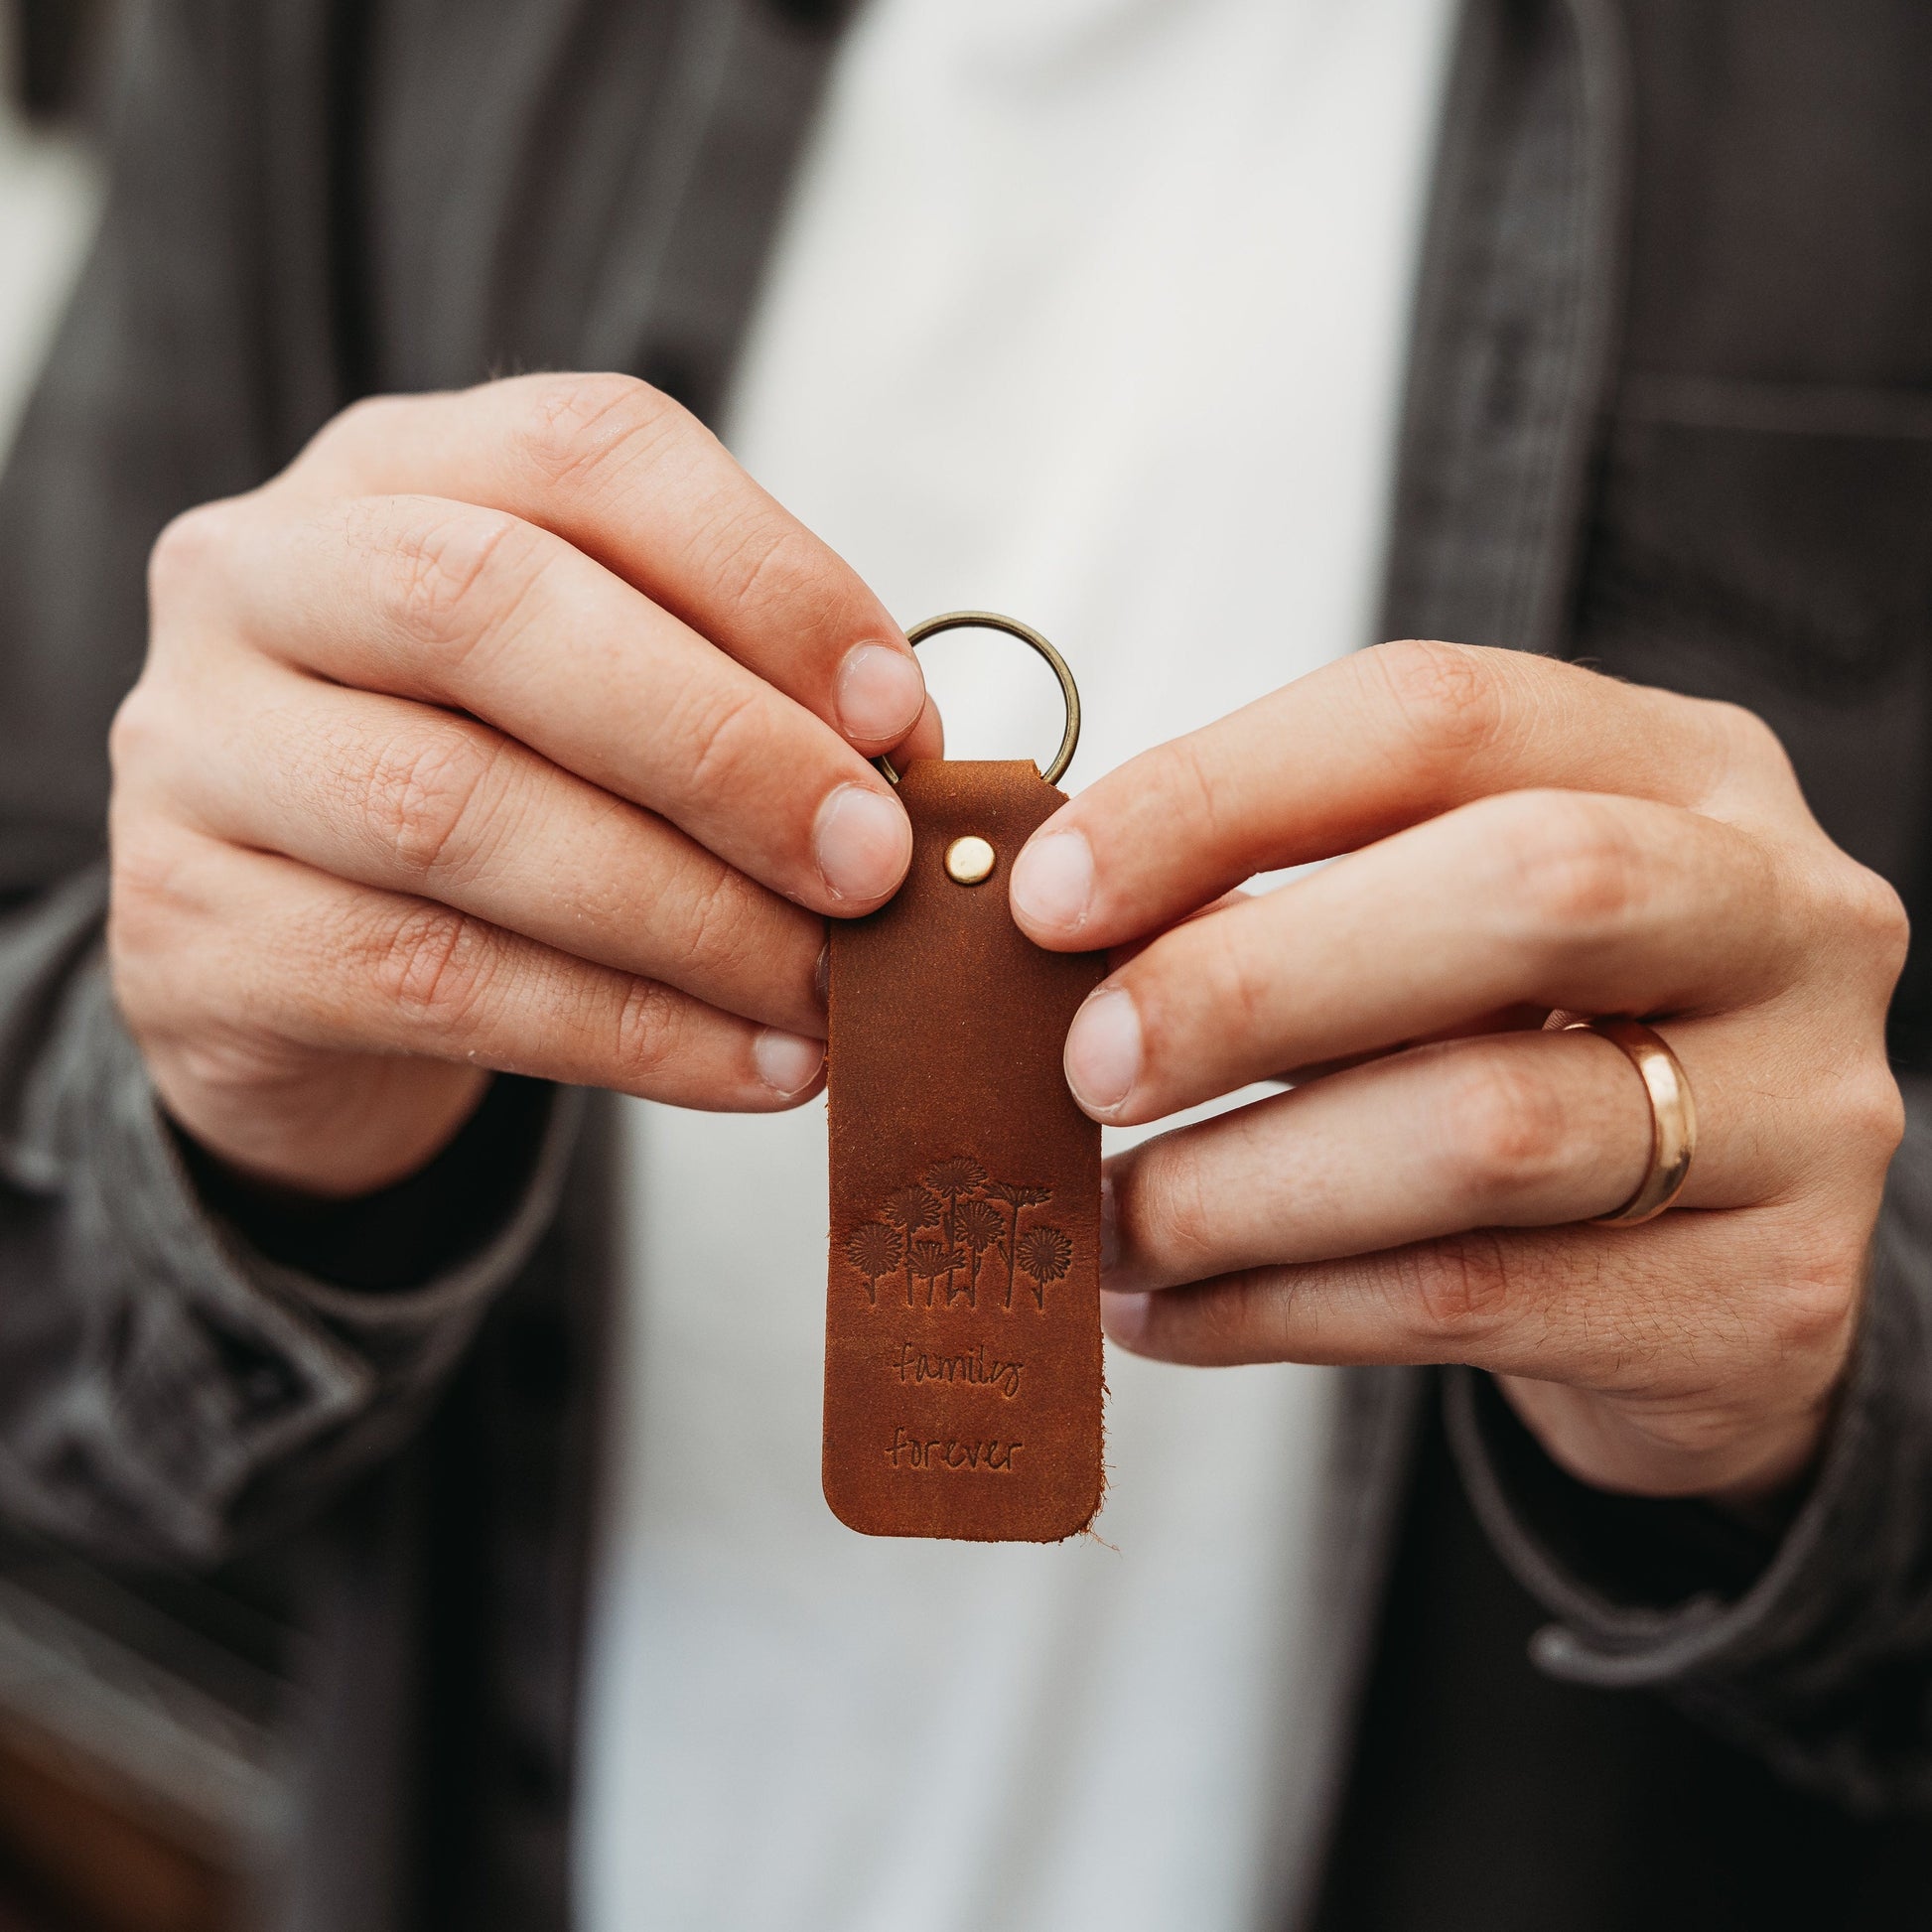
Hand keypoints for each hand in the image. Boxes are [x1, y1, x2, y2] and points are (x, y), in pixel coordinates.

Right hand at [110, 375, 936, 1196]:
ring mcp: (197, 754)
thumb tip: (903, 770)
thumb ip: (725, 691)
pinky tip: (756, 1065)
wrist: (291, 967)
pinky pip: (435, 985)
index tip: (897, 715)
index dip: (765, 575)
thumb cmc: (493, 794)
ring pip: (458, 815)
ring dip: (691, 916)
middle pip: (489, 605)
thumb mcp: (592, 696)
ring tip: (833, 987)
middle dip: (719, 745)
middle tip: (874, 864)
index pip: (588, 451)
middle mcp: (259, 577)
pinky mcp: (193, 934)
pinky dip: (631, 1035)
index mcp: (389, 472)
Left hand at [1008, 642, 1907, 1504]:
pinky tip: (1169, 1310)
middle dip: (1255, 980)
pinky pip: (1474, 1298)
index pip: (1436, 719)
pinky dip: (1276, 1309)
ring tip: (1106, 1221)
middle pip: (1524, 889)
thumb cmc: (1532, 1053)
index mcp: (1675, 766)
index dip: (1219, 794)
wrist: (1715, 1278)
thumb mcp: (1435, 934)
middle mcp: (1779, 912)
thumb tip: (1056, 934)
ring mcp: (1808, 1108)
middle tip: (1087, 1066)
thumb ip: (1284, 903)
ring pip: (1490, 1127)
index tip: (1051, 895)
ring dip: (1241, 1185)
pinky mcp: (1768, 1298)